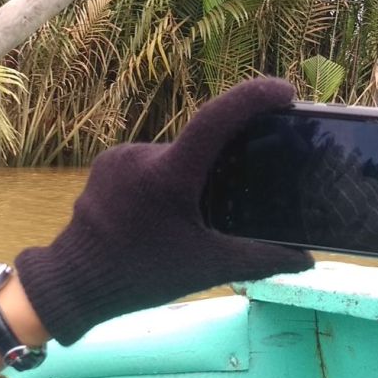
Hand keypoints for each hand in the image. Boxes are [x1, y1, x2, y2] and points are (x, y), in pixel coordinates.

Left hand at [14, 78, 313, 344]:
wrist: (71, 285)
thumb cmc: (139, 276)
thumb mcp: (207, 269)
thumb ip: (260, 261)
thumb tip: (307, 260)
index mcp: (169, 174)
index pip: (217, 118)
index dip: (253, 98)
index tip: (284, 93)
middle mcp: (142, 155)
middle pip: (198, 145)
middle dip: (221, 161)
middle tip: (241, 186)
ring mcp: (118, 158)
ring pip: (172, 157)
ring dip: (188, 176)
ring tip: (192, 215)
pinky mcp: (104, 166)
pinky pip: (147, 164)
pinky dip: (162, 181)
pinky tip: (163, 213)